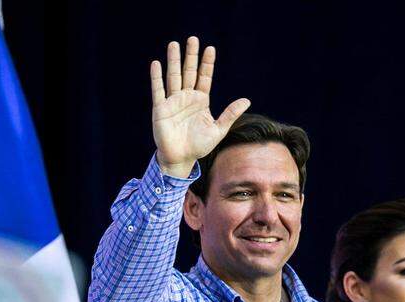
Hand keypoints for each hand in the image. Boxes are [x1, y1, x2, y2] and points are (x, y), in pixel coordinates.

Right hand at [151, 36, 250, 177]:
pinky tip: (156, 63)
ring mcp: (173, 102)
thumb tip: (247, 100)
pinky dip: (157, 77)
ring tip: (174, 44)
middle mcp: (186, 97)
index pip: (204, 77)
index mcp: (201, 101)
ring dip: (173, 61)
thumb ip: (230, 114)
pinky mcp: (161, 109)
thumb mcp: (218, 129)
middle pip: (189, 72)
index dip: (207, 64)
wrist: (181, 159)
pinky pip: (158, 90)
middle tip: (192, 39)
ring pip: (173, 77)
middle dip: (191, 56)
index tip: (210, 48)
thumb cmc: (199, 145)